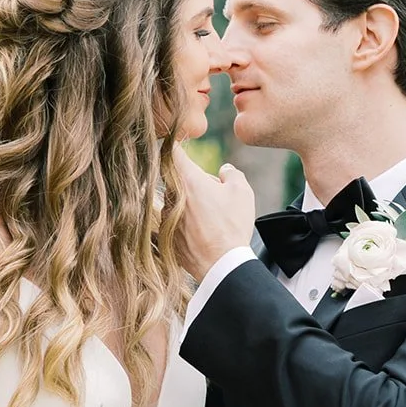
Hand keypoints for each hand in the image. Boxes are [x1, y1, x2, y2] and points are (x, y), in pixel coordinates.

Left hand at [174, 146, 256, 281]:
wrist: (221, 265)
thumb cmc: (231, 226)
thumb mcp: (241, 192)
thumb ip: (231, 173)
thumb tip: (224, 171)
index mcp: (188, 180)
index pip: (172, 152)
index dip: (174, 144)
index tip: (175, 141)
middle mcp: (171, 196)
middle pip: (176, 178)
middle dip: (191, 181)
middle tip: (212, 195)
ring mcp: (164, 217)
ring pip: (174, 200)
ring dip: (186, 203)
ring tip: (208, 219)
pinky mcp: (164, 235)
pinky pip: (171, 221)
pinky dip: (182, 223)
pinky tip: (199, 232)